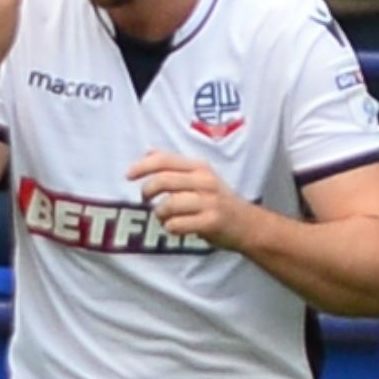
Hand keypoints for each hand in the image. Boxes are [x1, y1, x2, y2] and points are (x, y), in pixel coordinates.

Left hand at [128, 150, 255, 248]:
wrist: (249, 225)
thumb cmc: (217, 200)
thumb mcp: (200, 177)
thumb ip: (174, 166)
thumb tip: (149, 151)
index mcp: (199, 167)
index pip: (164, 161)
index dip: (142, 166)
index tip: (128, 175)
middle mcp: (205, 181)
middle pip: (163, 181)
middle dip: (147, 191)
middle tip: (146, 199)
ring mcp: (210, 202)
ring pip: (168, 204)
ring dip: (159, 213)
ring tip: (165, 217)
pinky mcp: (212, 222)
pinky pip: (177, 224)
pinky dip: (170, 227)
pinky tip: (175, 227)